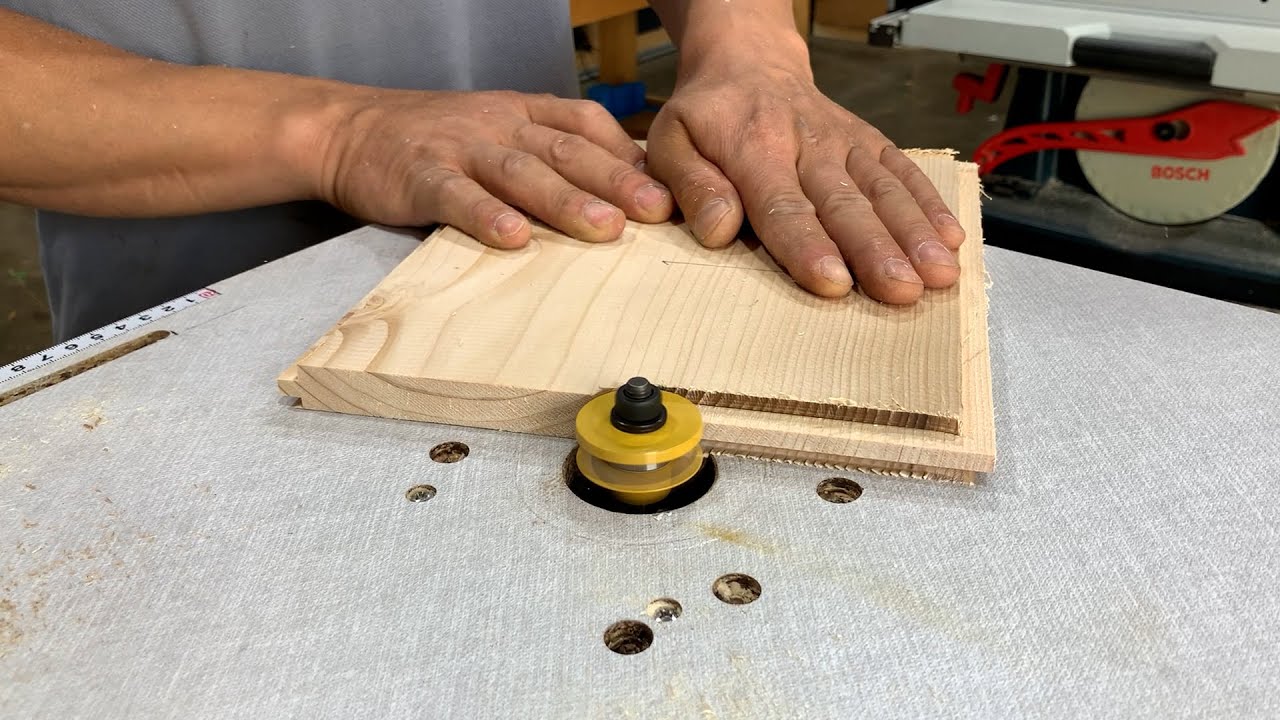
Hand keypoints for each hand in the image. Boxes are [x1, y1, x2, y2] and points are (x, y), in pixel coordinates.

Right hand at [313, 90, 673, 246]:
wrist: (350, 129)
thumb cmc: (436, 142)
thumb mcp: (501, 132)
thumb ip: (553, 154)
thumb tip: (623, 191)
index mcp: (524, 114)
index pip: (588, 126)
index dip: (631, 156)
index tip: (672, 191)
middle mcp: (500, 126)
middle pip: (567, 151)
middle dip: (617, 181)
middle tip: (659, 212)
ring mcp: (461, 149)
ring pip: (522, 173)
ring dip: (567, 201)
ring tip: (606, 228)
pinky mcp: (421, 176)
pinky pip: (457, 196)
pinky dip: (486, 215)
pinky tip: (512, 238)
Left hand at [646, 55, 964, 302]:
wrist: (748, 63)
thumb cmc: (708, 117)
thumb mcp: (672, 141)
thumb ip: (690, 186)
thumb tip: (717, 230)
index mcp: (753, 148)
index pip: (783, 205)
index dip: (808, 246)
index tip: (833, 282)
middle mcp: (807, 145)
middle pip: (844, 203)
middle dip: (875, 249)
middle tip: (901, 290)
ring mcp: (845, 142)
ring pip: (883, 189)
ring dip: (913, 233)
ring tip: (937, 274)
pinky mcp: (870, 142)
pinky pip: (904, 171)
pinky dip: (930, 204)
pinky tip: (952, 239)